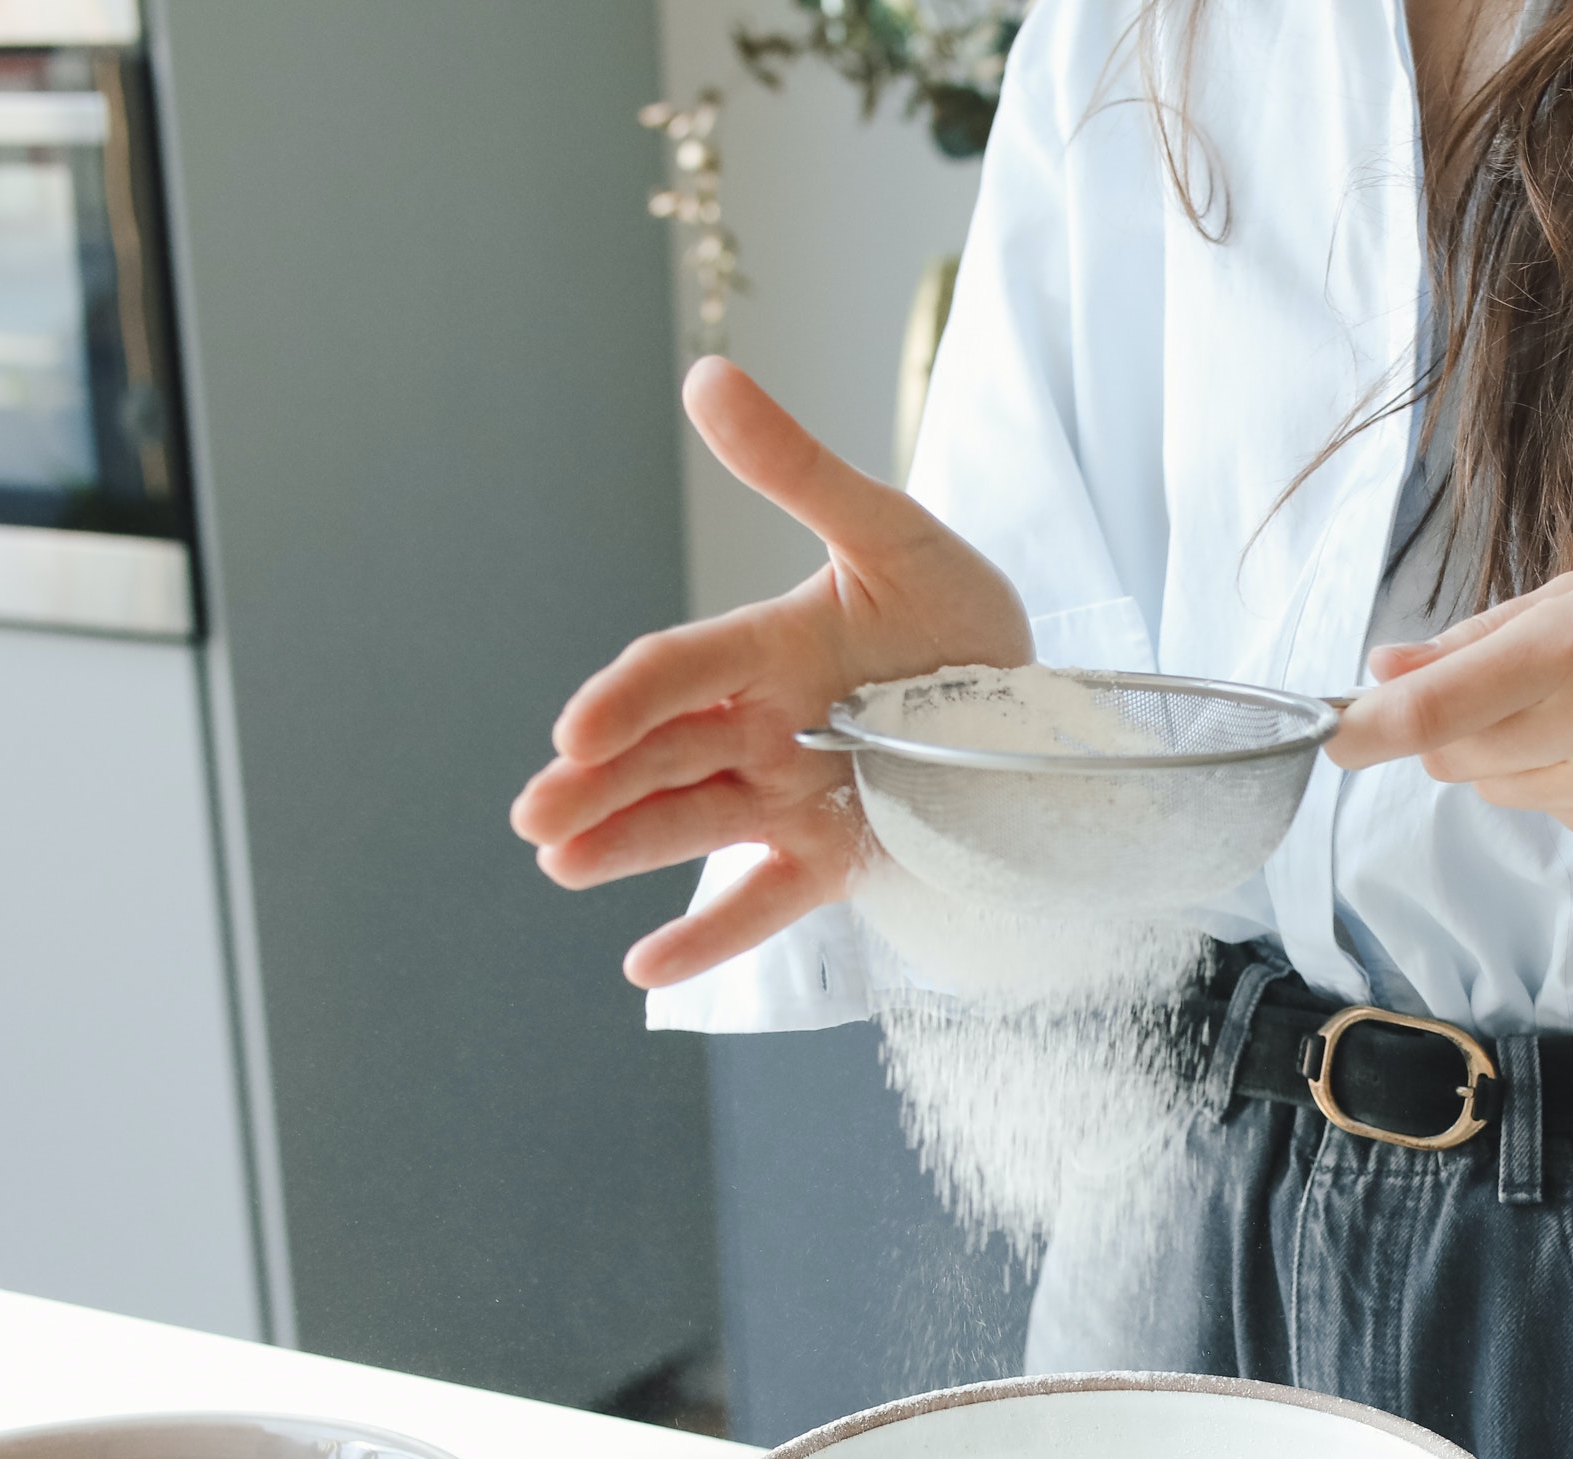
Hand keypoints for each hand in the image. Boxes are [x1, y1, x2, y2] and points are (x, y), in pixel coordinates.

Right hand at [512, 358, 1029, 987]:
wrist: (1037, 703)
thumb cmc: (957, 610)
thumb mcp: (890, 534)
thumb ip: (798, 469)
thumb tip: (706, 375)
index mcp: (768, 649)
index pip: (677, 674)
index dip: (624, 701)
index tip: (574, 731)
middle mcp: (763, 728)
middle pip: (663, 756)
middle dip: (596, 787)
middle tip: (536, 817)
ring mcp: (793, 798)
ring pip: (694, 825)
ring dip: (627, 848)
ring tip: (562, 869)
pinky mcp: (834, 859)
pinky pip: (763, 901)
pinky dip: (708, 935)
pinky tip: (645, 969)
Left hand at [1327, 559, 1572, 999]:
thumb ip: (1488, 634)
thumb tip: (1384, 668)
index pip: (1446, 703)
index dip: (1372, 726)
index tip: (1330, 735)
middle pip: (1460, 755)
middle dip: (1451, 729)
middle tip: (1507, 688)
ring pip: (1505, 791)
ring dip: (1517, 754)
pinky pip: (1562, 816)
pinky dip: (1570, 783)